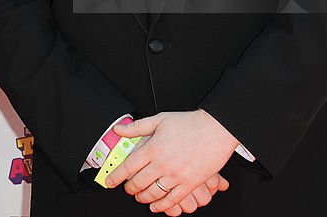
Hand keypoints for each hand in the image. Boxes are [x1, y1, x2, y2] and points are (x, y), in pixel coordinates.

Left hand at [106, 110, 237, 212]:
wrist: (215, 129)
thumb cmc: (189, 123)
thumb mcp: (159, 120)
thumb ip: (137, 127)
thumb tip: (119, 129)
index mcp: (153, 148)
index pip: (128, 166)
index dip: (116, 176)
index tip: (110, 181)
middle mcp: (162, 163)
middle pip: (139, 182)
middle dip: (130, 188)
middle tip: (127, 189)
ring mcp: (176, 175)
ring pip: (153, 193)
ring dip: (143, 198)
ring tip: (139, 197)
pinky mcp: (189, 183)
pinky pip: (172, 199)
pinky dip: (162, 205)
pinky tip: (156, 206)